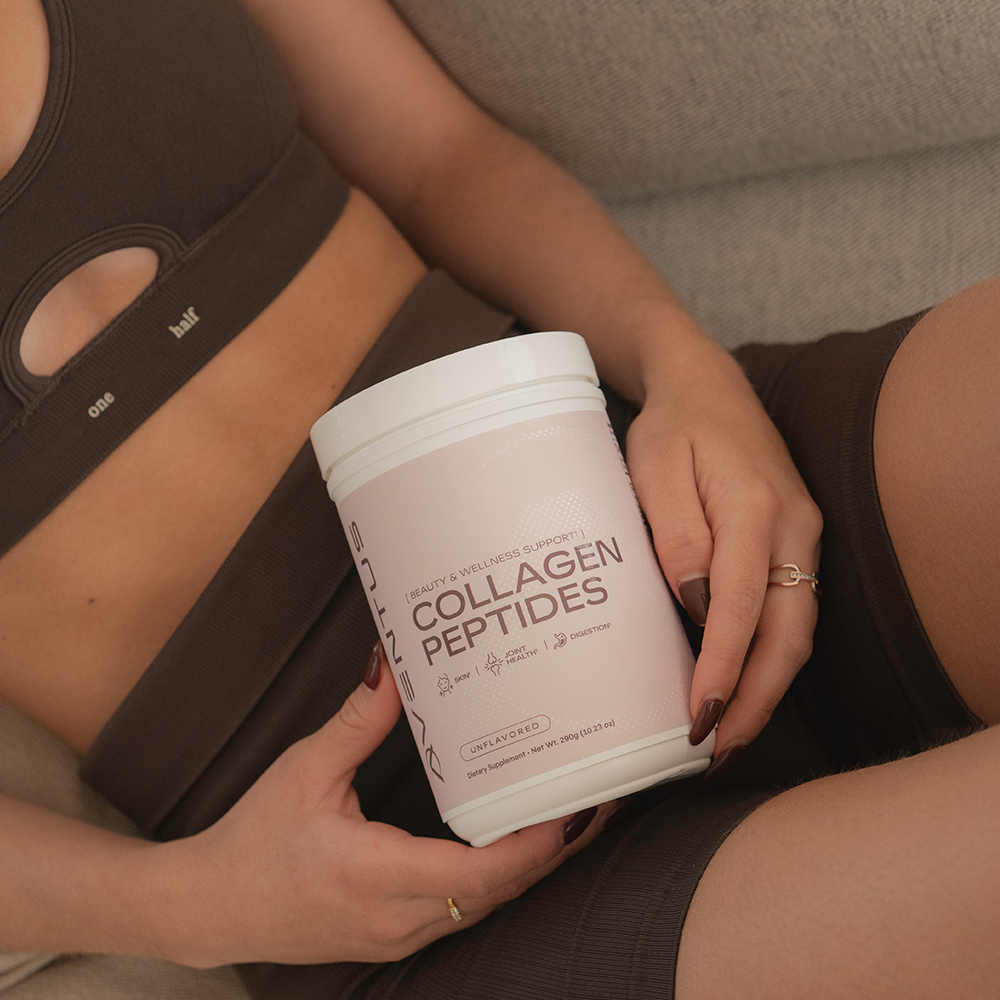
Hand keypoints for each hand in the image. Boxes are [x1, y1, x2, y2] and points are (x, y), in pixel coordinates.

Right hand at [163, 643, 613, 967]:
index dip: (539, 843)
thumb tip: (392, 664)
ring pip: (487, 906)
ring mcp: (397, 935)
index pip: (484, 871)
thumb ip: (359, 720)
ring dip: (534, 866)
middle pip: (502, 891)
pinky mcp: (392, 936)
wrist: (209, 907)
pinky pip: (464, 911)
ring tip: (571, 817)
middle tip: (599, 800)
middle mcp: (397, 916)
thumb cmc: (253, 841)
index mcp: (376, 874)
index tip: (578, 806)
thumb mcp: (305, 770)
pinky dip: (501, 880)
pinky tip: (516, 845)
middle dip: (557, 850)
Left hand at [625, 331, 821, 766]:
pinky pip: (790, 614)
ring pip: (796, 631)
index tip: (699, 713)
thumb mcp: (655, 469)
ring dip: (765, 689)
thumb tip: (695, 605)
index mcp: (755, 506)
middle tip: (717, 749)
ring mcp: (801, 538)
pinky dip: (768, 659)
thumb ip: (676, 535)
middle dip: (755, 699)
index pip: (742, 604)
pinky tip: (739, 686)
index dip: (722, 665)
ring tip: (727, 736)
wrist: (708, 389)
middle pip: (788, 633)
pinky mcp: (793, 547)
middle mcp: (793, 528)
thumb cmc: (672, 428)